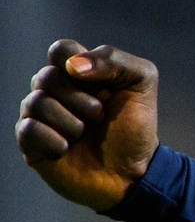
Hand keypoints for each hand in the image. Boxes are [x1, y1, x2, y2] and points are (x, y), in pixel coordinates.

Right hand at [15, 39, 159, 211]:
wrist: (133, 172)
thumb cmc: (135, 126)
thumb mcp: (141, 83)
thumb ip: (114, 60)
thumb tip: (72, 66)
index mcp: (78, 73)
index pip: (60, 49)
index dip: (76, 62)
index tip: (100, 83)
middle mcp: (55, 92)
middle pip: (46, 76)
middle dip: (79, 99)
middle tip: (99, 115)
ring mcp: (40, 117)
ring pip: (34, 102)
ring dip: (70, 121)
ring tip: (85, 133)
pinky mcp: (31, 144)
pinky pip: (27, 129)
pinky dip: (53, 139)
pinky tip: (67, 148)